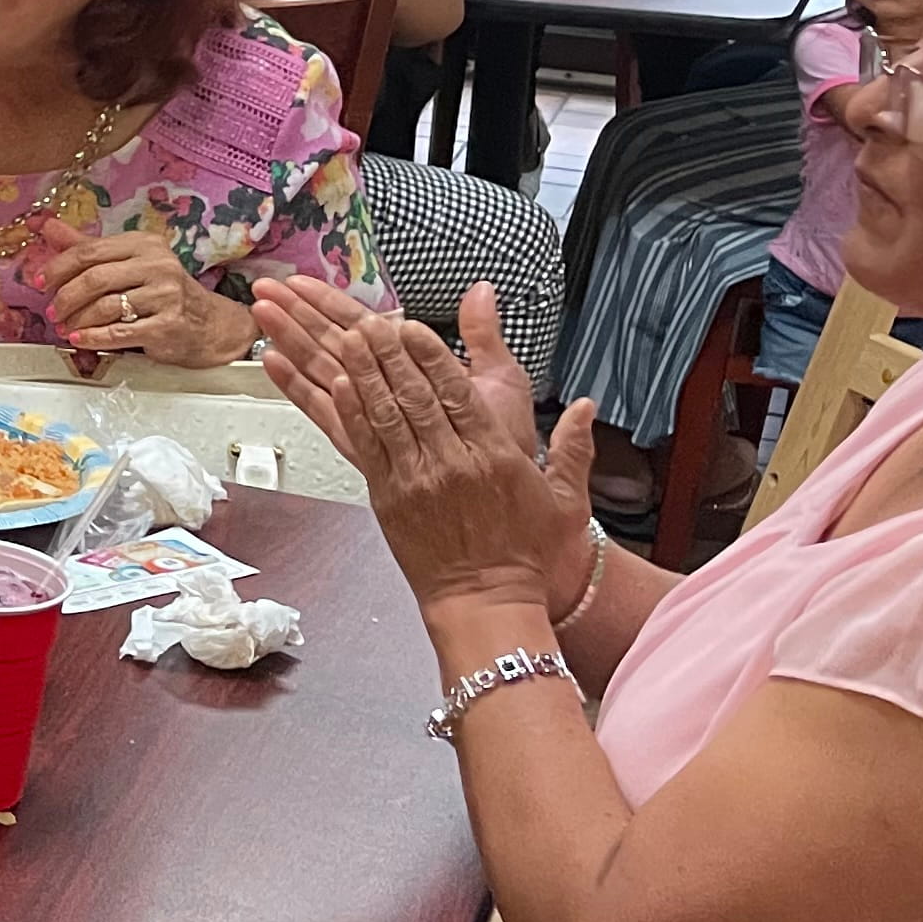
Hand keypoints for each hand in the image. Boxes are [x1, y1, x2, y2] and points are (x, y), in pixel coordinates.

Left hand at [40, 231, 249, 363]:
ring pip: (105, 307)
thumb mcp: (128, 262)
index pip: (90, 250)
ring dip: (77, 320)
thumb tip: (48, 227)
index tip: (40, 282)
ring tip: (65, 327)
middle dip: (65, 297)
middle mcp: (158, 266)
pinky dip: (92, 338)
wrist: (208, 324)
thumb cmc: (161, 290)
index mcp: (144, 244)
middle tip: (52, 310)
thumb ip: (88, 247)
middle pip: (95, 279)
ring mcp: (165, 296)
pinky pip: (118, 333)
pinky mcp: (167, 326)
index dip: (59, 267)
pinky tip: (79, 339)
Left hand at [257, 278, 595, 613]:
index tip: (414, 328)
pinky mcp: (388, 498)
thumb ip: (573, 447)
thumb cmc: (525, 553)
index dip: (432, 357)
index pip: (459, 394)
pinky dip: (351, 414)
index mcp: (495, 457)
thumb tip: (585, 405)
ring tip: (348, 339)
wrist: (487, 602)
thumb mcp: (566, 500)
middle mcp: (453, 464)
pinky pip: (366, 448)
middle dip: (391, 354)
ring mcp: (417, 481)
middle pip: (416, 397)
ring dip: (365, 374)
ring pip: (386, 416)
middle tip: (371, 319)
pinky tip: (337, 385)